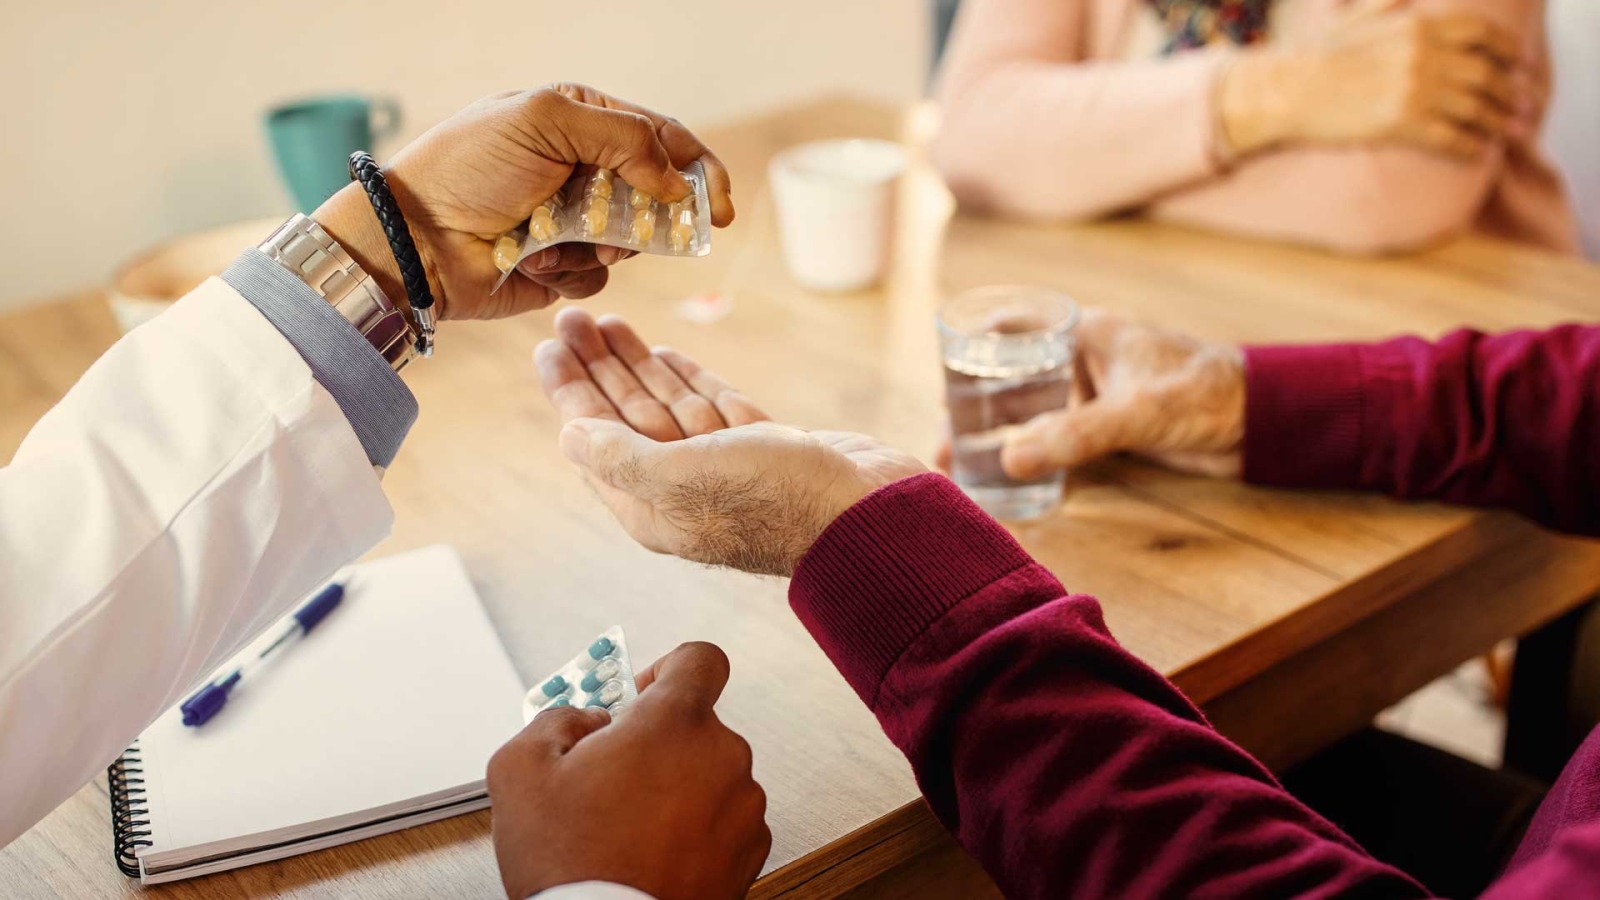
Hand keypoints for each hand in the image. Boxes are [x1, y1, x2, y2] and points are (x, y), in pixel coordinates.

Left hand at [314, 83, 734, 321]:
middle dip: (655, 214)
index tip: (721, 207)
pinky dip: (574, 270)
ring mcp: (573, 218)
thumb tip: (677, 181)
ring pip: (633, 238)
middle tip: (656, 232)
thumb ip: (625, 139)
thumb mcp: (547, 123)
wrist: (418, 238)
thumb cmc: (471, 168)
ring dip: (604, 241)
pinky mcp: (562, 265)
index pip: (662, 136)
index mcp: (580, 119)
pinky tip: (535, 260)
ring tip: (561, 238)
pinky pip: (600, 273)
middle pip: (657, 191)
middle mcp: (581, 167)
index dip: (700, 170)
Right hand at [488, 642, 769, 899]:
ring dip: (676, 790)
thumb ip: (554, 719)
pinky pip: (724, 820)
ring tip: (629, 829)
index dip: (668, 669)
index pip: (700, 659)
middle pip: (695, 726)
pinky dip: (696, 830)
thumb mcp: (520, 770)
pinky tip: (655, 852)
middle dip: (656, 745)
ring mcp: (743, 806)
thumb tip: (582, 720)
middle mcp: (722, 756)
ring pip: (709, 775)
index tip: (643, 696)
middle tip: (612, 781)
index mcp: (675, 722)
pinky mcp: (750, 850)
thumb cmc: (572, 865)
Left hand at [535, 309, 925, 575]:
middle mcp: (684, 489)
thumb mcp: (680, 477)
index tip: (549, 346)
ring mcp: (727, 467)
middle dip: (598, 368)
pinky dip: (688, 379)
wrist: (866, 510)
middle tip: (572, 318)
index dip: (570, 391)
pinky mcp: (765, 448)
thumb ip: (619, 457)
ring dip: (638, 366)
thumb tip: (567, 437)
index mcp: (653, 508)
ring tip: (610, 323)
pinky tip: (665, 354)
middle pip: (627, 419)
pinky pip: (713, 408)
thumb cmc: (773, 498)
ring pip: (668, 408)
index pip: (596, 441)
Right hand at [942, 310, 1243, 480]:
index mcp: (1086, 332)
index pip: (1015, 325)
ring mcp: (1094, 396)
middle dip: (972, 408)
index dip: (973, 346)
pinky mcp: (1109, 429)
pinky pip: (1056, 441)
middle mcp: (1082, 360)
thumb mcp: (1136, 412)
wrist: (1264, 422)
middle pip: (1012, 377)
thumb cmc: (1206, 395)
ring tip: (960, 468)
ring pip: (1031, 413)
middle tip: (940, 445)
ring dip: (996, 437)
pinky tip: (1007, 480)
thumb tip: (1010, 460)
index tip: (940, 377)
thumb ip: (1075, 435)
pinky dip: (1029, 457)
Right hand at [1220, 1, 1526, 158]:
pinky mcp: (1401, 122)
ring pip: (1475, 108)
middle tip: (1521, 107)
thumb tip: (1401, 0)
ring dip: (1497, 122)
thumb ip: (1385, 8)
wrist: (1287, 89)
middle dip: (1510, 92)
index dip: (1508, 50)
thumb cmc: (1316, 57)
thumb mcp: (1355, 18)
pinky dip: (1470, 145)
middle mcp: (1423, 55)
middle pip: (1486, 73)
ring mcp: (1414, 89)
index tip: (1519, 64)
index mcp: (1417, 26)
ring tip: (1506, 132)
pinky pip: (1451, 136)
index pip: (1482, 33)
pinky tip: (1478, 151)